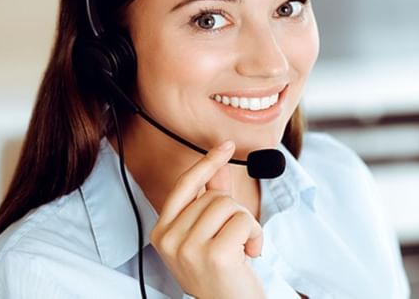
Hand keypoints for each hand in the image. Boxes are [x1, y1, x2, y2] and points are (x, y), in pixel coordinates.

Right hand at [149, 140, 264, 298]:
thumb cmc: (221, 273)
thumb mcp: (210, 233)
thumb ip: (212, 197)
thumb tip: (219, 166)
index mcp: (162, 232)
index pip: (185, 186)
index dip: (207, 163)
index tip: (226, 146)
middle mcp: (169, 240)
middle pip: (213, 196)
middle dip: (233, 212)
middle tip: (233, 239)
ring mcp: (188, 249)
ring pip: (228, 205)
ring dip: (246, 224)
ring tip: (242, 247)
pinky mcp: (214, 255)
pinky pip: (243, 221)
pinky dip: (256, 235)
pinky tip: (250, 255)